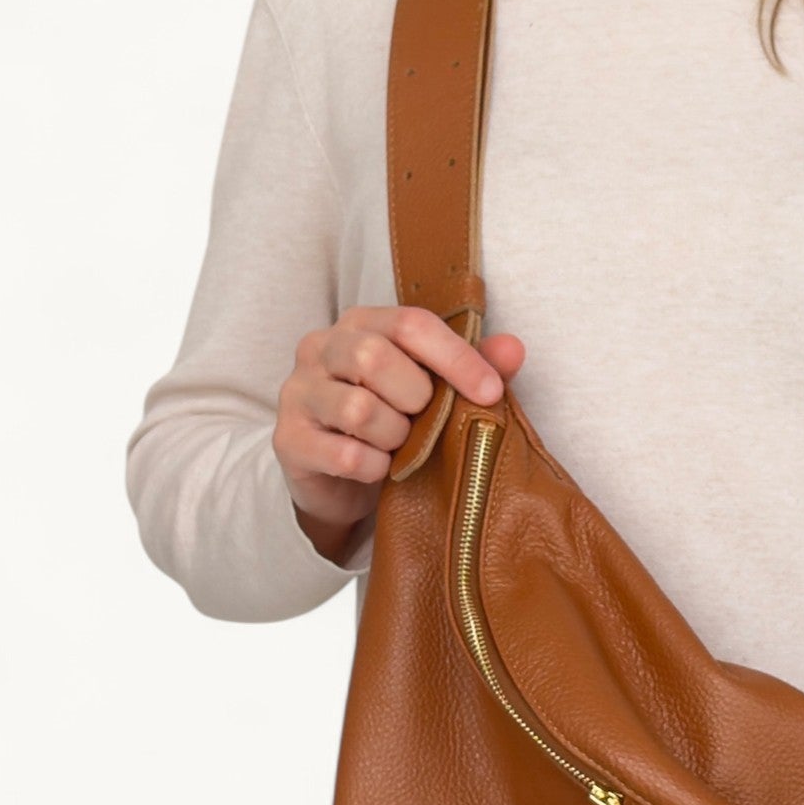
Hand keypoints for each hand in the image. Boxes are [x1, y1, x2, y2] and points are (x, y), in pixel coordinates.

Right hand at [274, 306, 526, 559]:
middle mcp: (320, 347)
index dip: (456, 358)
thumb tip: (514, 348)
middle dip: (416, 398)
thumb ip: (474, 368)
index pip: (410, 324)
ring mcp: (299, 392)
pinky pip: (345, 455)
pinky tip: (379, 469)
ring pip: (359, 410)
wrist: (338, 480)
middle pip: (374, 357)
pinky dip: (375, 468)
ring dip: (395, 436)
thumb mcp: (435, 394)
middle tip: (425, 421)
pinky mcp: (289, 440)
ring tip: (400, 446)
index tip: (491, 392)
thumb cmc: (393, 424)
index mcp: (361, 324)